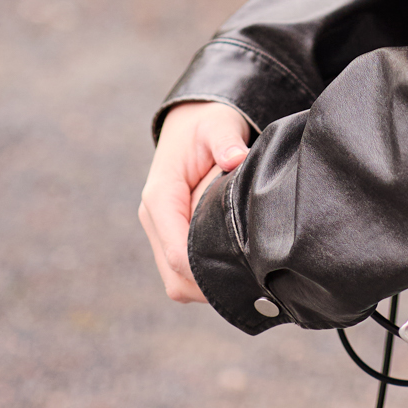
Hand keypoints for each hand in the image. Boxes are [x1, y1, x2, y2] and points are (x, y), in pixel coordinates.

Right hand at [140, 101, 251, 303]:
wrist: (191, 123)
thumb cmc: (206, 125)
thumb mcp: (217, 125)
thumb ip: (225, 140)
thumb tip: (236, 157)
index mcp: (160, 197)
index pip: (176, 252)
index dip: (206, 269)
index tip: (245, 270)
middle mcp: (154, 219)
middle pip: (175, 277)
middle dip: (210, 284)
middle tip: (253, 280)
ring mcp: (161, 231)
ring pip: (177, 281)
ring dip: (208, 283)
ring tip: (246, 273)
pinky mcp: (171, 235)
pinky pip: (182, 272)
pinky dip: (205, 277)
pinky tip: (236, 266)